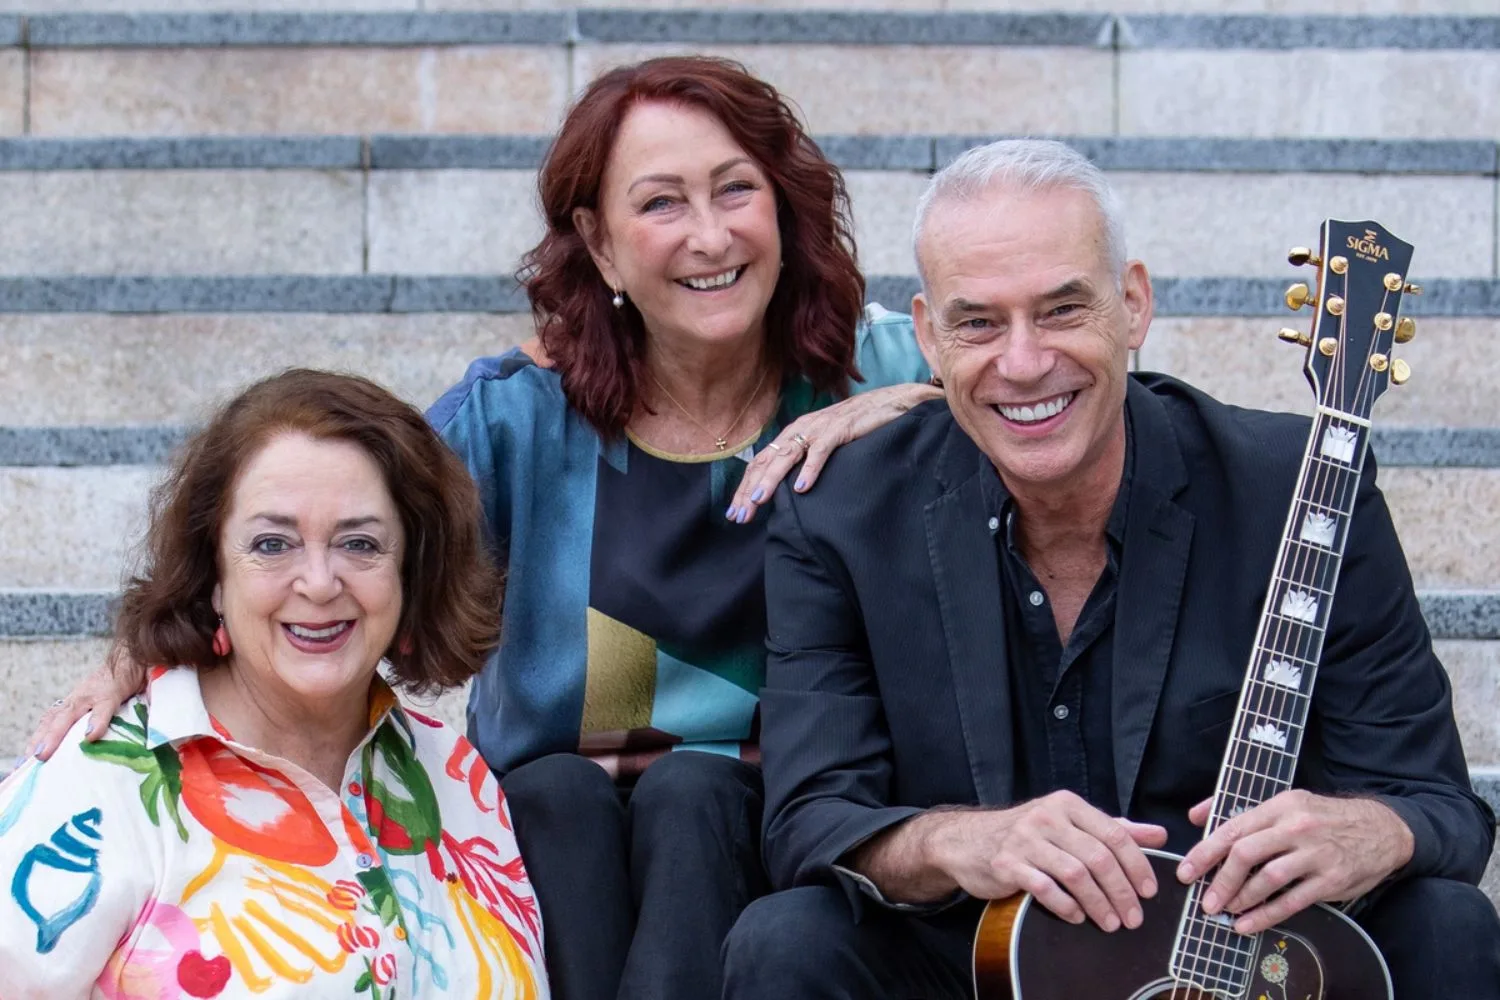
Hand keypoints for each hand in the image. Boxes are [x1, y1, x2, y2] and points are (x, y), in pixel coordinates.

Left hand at [28, 643, 145, 759]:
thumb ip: (96, 719)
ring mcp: (93, 694)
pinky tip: (91, 736)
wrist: (135, 654)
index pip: (51, 720)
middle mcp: (79, 698)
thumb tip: (91, 746)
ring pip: (68, 715)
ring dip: (55, 734)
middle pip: (53, 720)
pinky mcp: (112, 692)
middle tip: (30, 760)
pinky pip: (103, 709)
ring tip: (44, 753)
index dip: (38, 738)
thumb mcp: (106, 701)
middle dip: (40, 740)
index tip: (25, 759)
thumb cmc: (122, 681)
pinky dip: (96, 722)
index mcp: (76, 702)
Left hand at [725, 383, 940, 523]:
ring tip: (758, 502)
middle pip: (766, 462)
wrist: (888, 402)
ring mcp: (818, 429)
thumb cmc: (855, 426)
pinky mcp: (839, 430)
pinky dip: (810, 469)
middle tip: (739, 516)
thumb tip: (789, 487)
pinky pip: (820, 451)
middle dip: (749, 491)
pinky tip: (802, 488)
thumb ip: (804, 459)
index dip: (745, 488)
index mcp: (793, 434)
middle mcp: (799, 430)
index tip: (734, 513)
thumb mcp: (823, 443)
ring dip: (770, 481)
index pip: (760, 463)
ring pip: (786, 457)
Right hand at [928, 791, 1167, 931]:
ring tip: (1110, 923)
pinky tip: (1077, 917)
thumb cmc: (1027, 834)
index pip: (1114, 834)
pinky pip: (1044, 887)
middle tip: (1133, 917)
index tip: (1149, 892)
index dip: (1137, 865)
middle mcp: (1047, 817)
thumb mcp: (1069, 823)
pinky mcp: (1007, 864)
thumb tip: (1159, 834)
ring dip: (1098, 904)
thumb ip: (1113, 828)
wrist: (968, 840)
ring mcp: (1025, 840)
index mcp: (1067, 804)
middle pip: (1098, 857)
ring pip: (1075, 874)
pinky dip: (1065, 905)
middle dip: (1121, 892)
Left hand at [1176, 790, 1413, 934]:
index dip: (1206, 852)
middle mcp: (1296, 828)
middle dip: (1219, 879)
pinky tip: (1247, 924)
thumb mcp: (1286, 804)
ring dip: (1241, 898)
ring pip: (1268, 878)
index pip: (1233, 829)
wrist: (1382, 829)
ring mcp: (1315, 855)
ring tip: (1223, 910)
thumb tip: (1196, 817)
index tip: (1186, 871)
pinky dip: (1266, 915)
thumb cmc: (1324, 818)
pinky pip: (1292, 901)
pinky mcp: (1331, 880)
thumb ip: (1240, 811)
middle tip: (1204, 900)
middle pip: (1247, 853)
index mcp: (1280, 807)